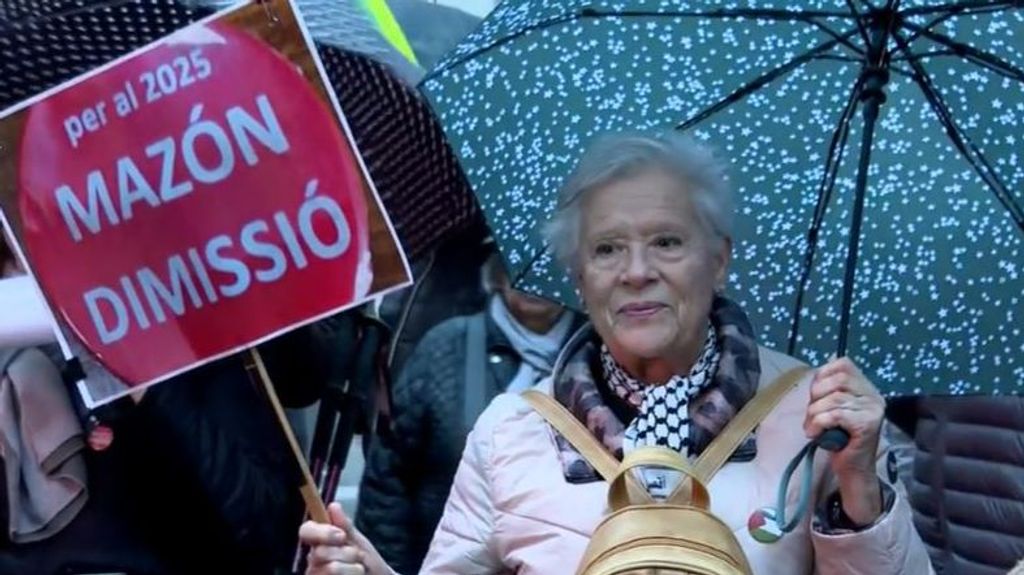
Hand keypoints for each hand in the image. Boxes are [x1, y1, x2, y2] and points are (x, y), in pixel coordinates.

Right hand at [299, 503, 392, 574]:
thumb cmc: (366, 561)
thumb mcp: (358, 541)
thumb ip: (345, 526)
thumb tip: (333, 506)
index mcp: (319, 542)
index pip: (306, 531)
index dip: (322, 532)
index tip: (341, 535)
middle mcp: (313, 560)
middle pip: (320, 551)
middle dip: (347, 553)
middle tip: (358, 557)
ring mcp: (316, 574)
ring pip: (331, 568)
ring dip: (352, 567)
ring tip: (359, 569)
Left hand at [804, 357, 884, 524]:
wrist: (853, 469)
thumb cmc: (839, 438)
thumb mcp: (832, 408)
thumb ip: (828, 389)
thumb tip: (819, 371)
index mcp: (866, 387)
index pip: (842, 364)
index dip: (822, 376)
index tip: (815, 396)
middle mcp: (873, 396)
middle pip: (837, 379)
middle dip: (816, 396)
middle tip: (812, 416)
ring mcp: (873, 409)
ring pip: (834, 398)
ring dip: (815, 414)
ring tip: (812, 428)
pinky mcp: (868, 424)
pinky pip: (835, 414)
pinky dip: (819, 423)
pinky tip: (816, 433)